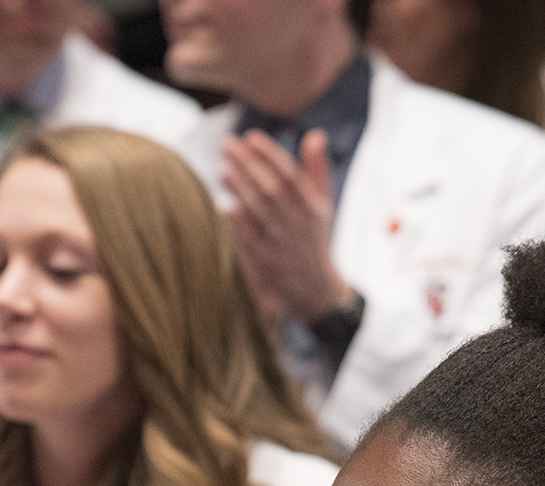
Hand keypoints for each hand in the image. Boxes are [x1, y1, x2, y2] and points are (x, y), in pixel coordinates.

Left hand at [221, 129, 355, 324]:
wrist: (316, 290)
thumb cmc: (314, 240)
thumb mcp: (322, 206)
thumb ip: (317, 171)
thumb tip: (315, 134)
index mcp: (314, 207)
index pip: (291, 175)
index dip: (271, 155)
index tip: (251, 136)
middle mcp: (301, 224)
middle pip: (273, 189)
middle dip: (249, 165)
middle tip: (228, 144)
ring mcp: (285, 245)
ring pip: (262, 212)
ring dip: (240, 189)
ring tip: (222, 169)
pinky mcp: (271, 265)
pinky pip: (252, 240)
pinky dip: (239, 223)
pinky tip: (223, 206)